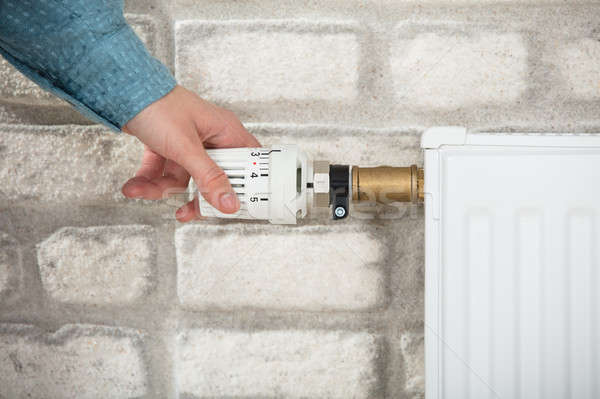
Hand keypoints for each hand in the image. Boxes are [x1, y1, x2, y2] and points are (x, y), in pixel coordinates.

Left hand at [121, 85, 259, 221]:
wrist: (121, 90)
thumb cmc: (157, 104)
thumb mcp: (186, 147)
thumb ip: (208, 178)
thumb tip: (229, 203)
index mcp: (225, 131)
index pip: (247, 164)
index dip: (243, 187)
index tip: (233, 207)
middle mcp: (209, 137)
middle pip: (212, 177)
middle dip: (193, 195)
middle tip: (186, 211)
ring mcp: (188, 143)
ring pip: (183, 178)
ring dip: (161, 188)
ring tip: (141, 190)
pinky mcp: (168, 146)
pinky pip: (163, 171)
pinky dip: (148, 179)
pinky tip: (134, 184)